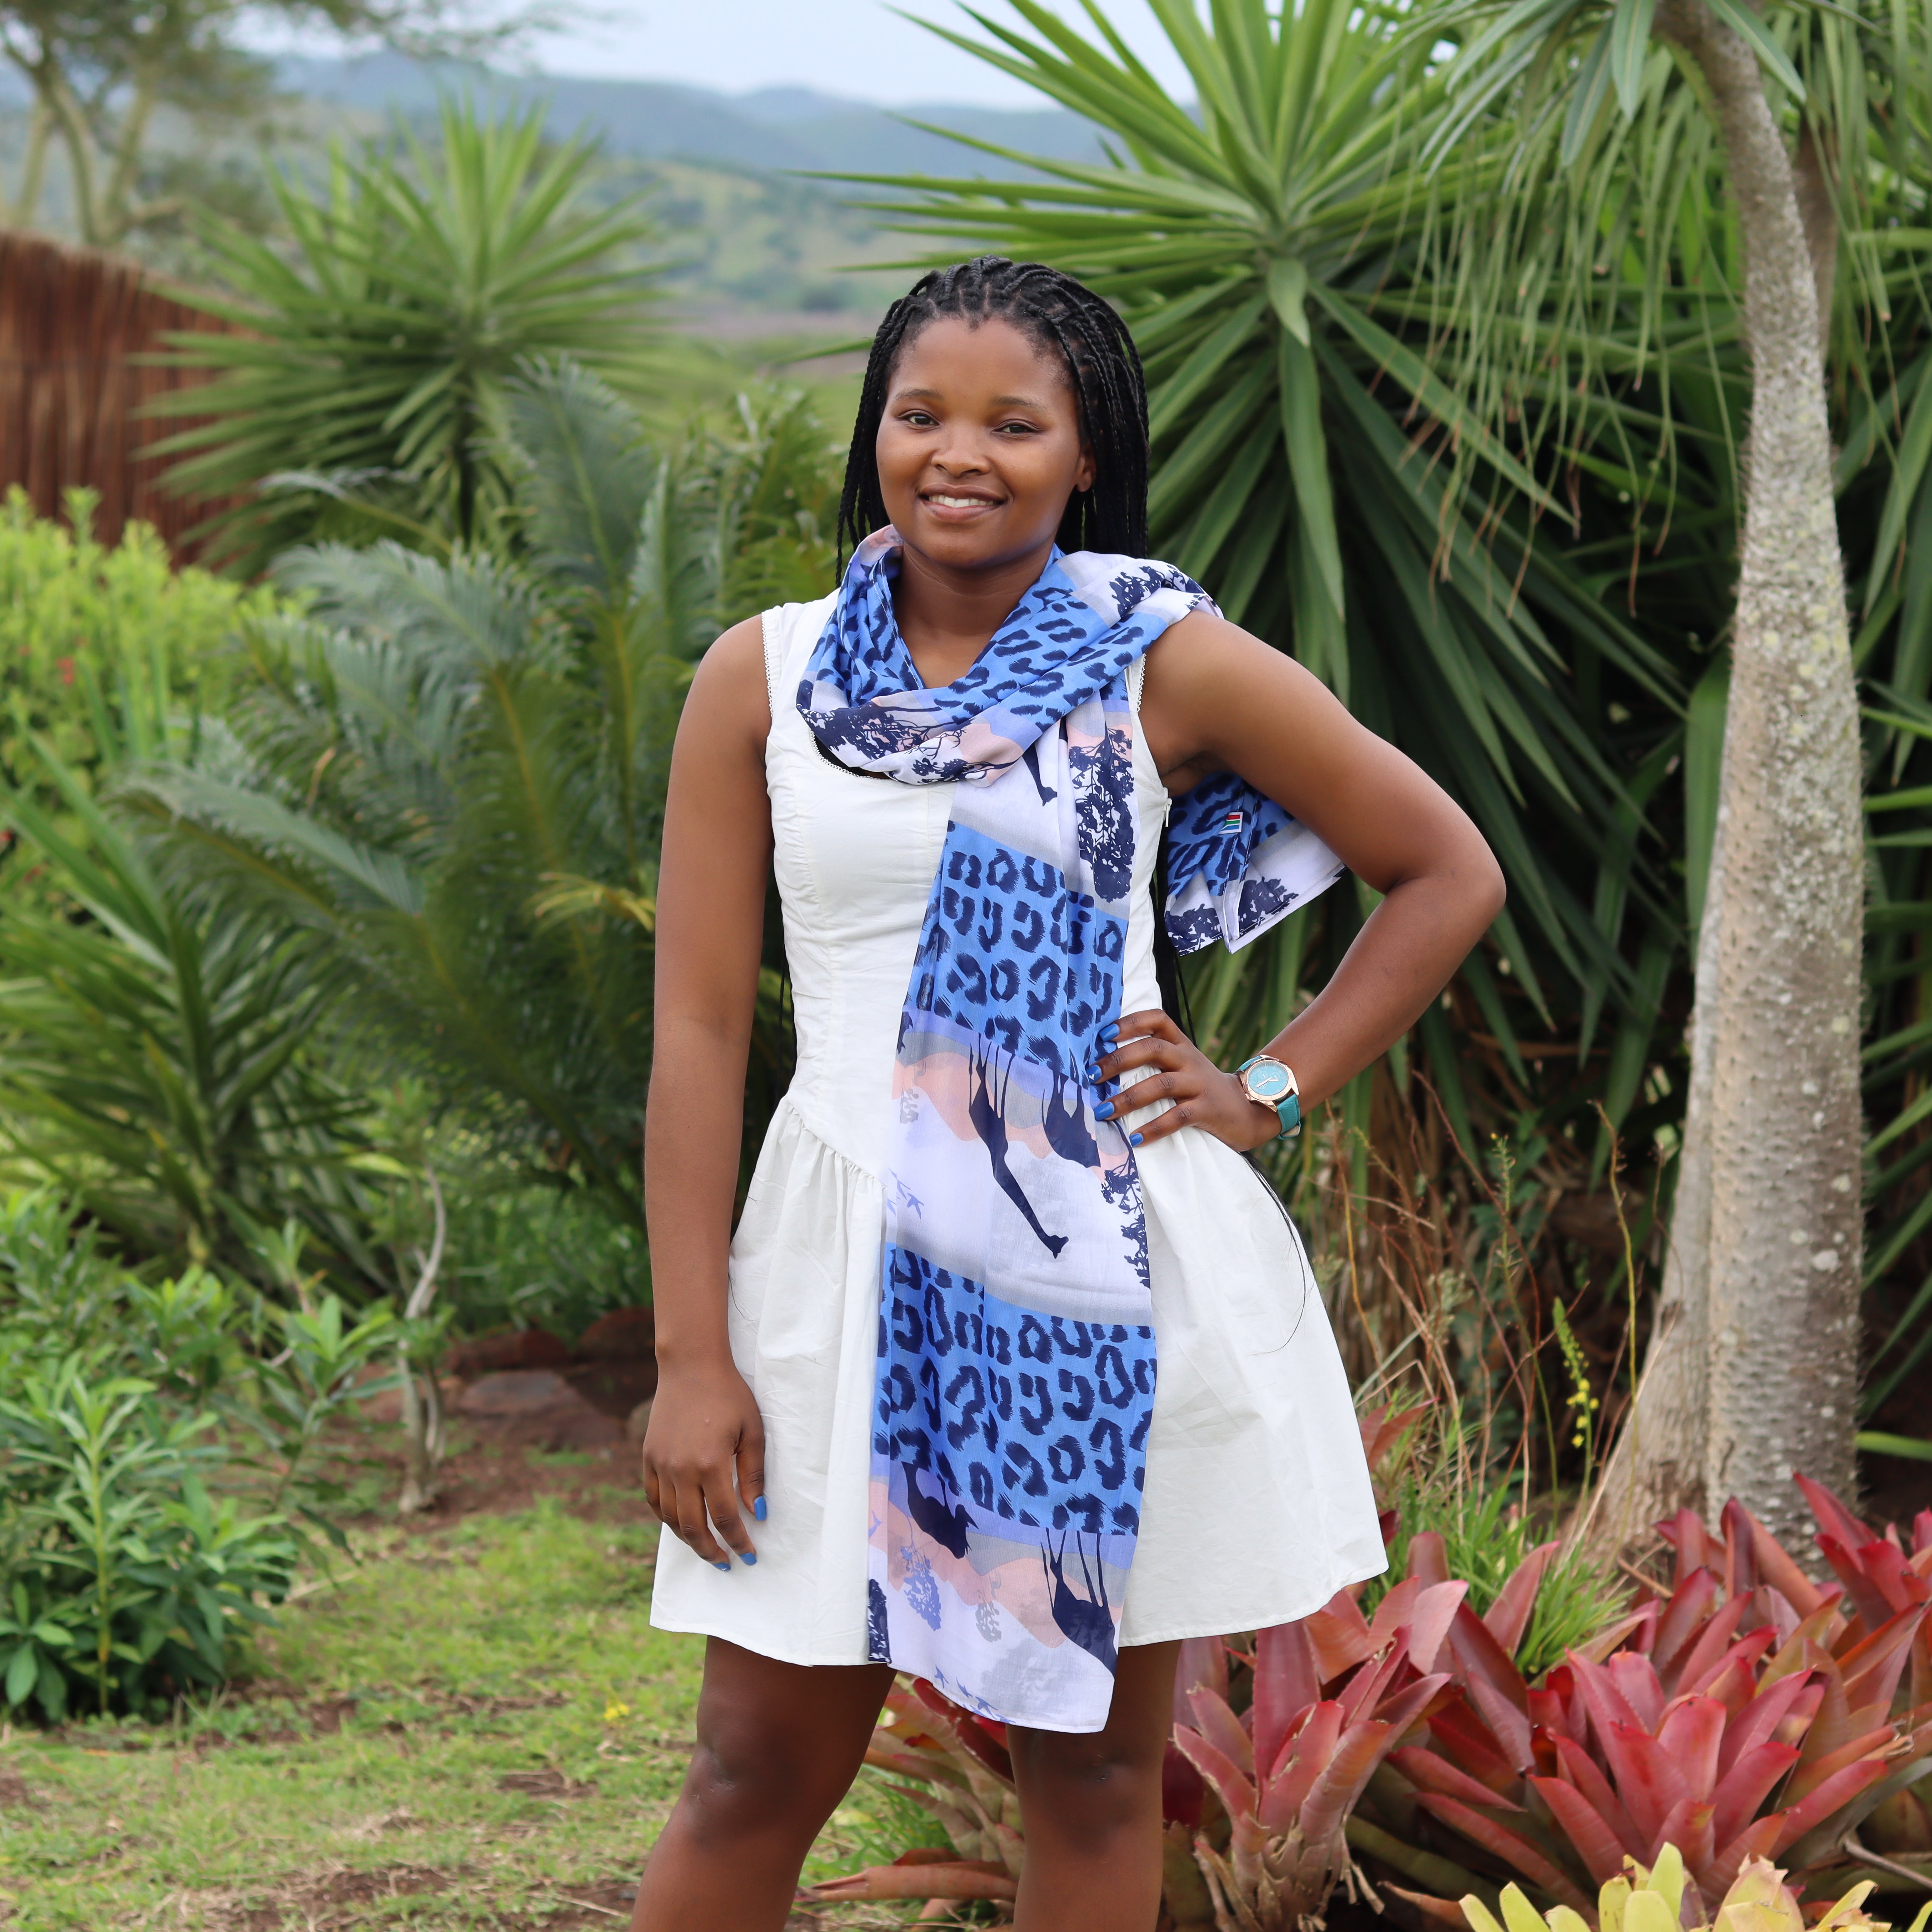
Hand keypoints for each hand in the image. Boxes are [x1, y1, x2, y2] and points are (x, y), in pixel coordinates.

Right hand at [641, 1357, 765, 1569]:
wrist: (691, 1366)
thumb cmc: (729, 1395)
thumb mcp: (751, 1431)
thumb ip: (752, 1475)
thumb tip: (758, 1513)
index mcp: (710, 1464)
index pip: (724, 1518)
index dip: (737, 1541)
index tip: (749, 1556)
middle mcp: (680, 1469)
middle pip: (693, 1526)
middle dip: (711, 1550)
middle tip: (726, 1563)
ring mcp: (660, 1464)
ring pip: (670, 1518)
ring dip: (688, 1539)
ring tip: (706, 1548)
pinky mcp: (648, 1457)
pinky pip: (653, 1499)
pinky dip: (666, 1517)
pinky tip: (681, 1523)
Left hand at [1089, 1008, 1283, 1153]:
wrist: (1247, 1108)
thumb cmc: (1200, 1086)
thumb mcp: (1181, 1064)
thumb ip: (1153, 1059)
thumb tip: (1103, 1065)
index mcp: (1180, 1044)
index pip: (1157, 1019)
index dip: (1130, 1023)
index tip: (1103, 1035)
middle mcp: (1189, 1058)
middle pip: (1153, 1048)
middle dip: (1118, 1060)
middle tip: (1091, 1076)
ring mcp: (1199, 1083)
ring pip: (1162, 1084)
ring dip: (1128, 1098)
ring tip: (1103, 1111)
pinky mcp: (1207, 1109)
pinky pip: (1178, 1117)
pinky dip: (1154, 1128)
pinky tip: (1135, 1138)